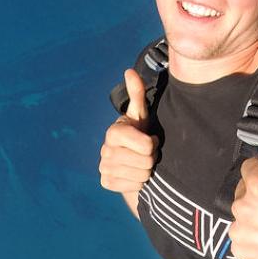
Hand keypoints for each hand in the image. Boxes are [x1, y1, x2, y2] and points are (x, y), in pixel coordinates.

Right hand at [99, 69, 158, 193]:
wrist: (130, 159)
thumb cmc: (139, 132)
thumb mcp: (141, 114)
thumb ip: (137, 93)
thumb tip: (129, 71)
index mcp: (114, 131)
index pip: (146, 146)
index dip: (153, 144)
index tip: (150, 138)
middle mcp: (105, 150)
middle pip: (146, 162)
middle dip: (151, 158)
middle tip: (147, 153)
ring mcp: (104, 167)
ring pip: (141, 176)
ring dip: (146, 171)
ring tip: (141, 162)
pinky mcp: (106, 182)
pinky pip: (133, 187)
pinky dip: (137, 182)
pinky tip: (133, 173)